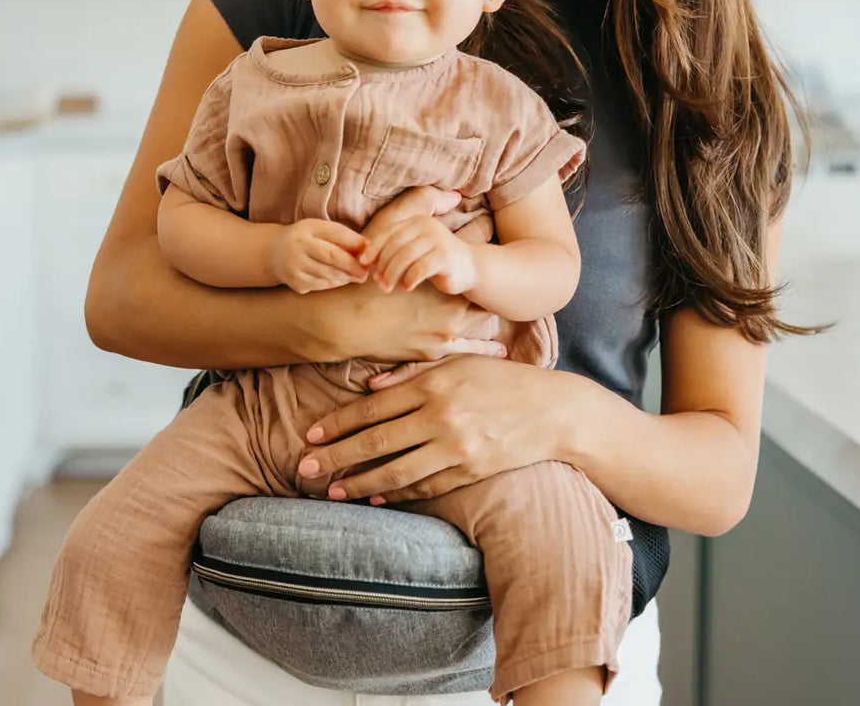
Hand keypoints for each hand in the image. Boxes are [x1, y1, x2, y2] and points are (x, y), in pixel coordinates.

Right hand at [270, 219, 367, 293]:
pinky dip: (335, 283)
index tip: (370, 251)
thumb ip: (343, 236)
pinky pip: (322, 285)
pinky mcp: (296, 283)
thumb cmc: (306, 238)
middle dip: (353, 265)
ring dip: (346, 276)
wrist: (274, 253)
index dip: (354, 243)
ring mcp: (294, 267)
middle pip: (332, 257)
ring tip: (357, 275)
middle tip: (366, 272)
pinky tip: (341, 279)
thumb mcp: (320, 229)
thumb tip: (369, 246)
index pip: (335, 234)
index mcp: (306, 230)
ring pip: (329, 274)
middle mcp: (297, 248)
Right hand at [290, 186, 502, 362]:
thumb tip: (450, 193)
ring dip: (492, 318)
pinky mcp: (434, 353)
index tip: (503, 251)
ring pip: (481, 326)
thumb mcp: (388, 237)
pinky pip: (469, 351)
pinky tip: (501, 350)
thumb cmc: (362, 281)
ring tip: (509, 311)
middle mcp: (451, 308)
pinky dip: (487, 348)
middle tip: (510, 284)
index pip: (476, 264)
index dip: (488, 258)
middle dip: (495, 290)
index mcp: (443, 280)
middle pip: (484, 298)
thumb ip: (418, 212)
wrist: (342, 322)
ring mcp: (444, 334)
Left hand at [297, 355, 566, 502]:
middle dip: (336, 457)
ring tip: (333, 491)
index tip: (313, 435)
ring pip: (395, 471)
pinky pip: (424, 487)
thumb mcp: (460, 363)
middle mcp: (440, 417)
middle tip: (305, 469)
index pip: (373, 407)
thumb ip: (414, 373)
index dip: (339, 423)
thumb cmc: (503, 380)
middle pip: (375, 441)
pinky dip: (396, 494)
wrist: (554, 411)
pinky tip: (374, 496)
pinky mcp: (469, 472)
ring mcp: (455, 449)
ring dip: (358, 483)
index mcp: (434, 384)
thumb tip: (370, 386)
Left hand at [360, 215, 476, 294]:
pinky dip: (409, 279)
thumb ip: (394, 250)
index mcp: (416, 221)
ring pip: (406, 256)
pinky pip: (420, 268)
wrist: (469, 267)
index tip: (363, 263)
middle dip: (383, 265)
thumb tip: (363, 259)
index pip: (389, 233)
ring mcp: (438, 240)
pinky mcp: (446, 256)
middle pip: (395, 245)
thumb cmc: (434, 260)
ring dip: (392, 274)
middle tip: (378, 282)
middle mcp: (427, 226)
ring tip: (387, 287)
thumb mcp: (413, 250)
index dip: (374, 248)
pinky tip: (406, 287)